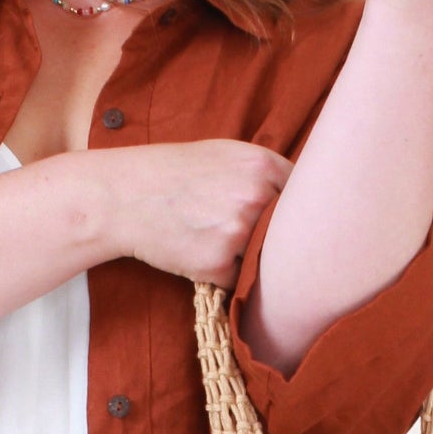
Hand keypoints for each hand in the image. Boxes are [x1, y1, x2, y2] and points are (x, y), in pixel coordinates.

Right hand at [103, 137, 292, 284]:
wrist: (125, 196)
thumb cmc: (173, 173)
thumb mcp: (225, 154)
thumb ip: (264, 174)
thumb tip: (303, 199)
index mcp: (262, 166)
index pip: (307, 199)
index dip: (299, 214)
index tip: (290, 223)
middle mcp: (256, 197)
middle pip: (293, 234)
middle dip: (279, 242)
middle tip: (256, 241)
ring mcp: (238, 232)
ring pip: (267, 260)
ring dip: (251, 260)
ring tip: (220, 244)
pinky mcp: (218, 264)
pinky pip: (239, 280)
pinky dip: (226, 275)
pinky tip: (202, 256)